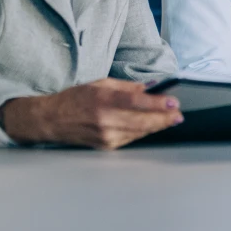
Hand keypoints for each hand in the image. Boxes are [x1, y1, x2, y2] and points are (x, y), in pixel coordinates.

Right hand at [0, 78, 182, 149]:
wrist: (52, 120)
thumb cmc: (75, 98)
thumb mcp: (100, 84)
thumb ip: (126, 87)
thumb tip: (150, 88)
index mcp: (103, 100)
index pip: (136, 102)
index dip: (158, 104)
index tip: (173, 102)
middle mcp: (105, 120)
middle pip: (142, 121)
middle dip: (164, 118)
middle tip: (178, 114)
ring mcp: (105, 136)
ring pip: (139, 132)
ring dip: (157, 126)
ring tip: (170, 119)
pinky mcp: (106, 147)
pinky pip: (131, 139)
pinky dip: (143, 132)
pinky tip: (152, 127)